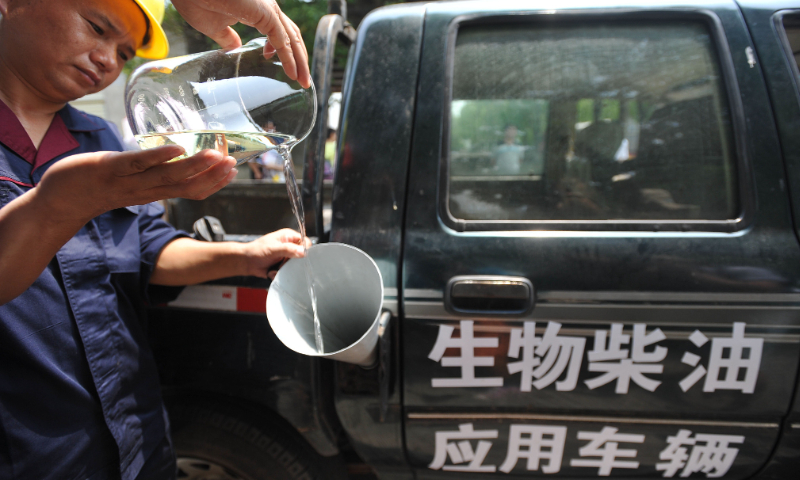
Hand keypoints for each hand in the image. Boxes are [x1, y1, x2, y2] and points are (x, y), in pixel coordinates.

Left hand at [34, 146, 236, 223]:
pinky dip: (159, 157)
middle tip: (232, 163)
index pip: (189, 191)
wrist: (56, 202)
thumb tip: (170, 156)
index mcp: (151, 192)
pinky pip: (137, 164)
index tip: (232, 170)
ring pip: (167, 177)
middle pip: (185, 186)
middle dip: (211, 175)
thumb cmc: (93, 187)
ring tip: (215, 154)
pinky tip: (177, 148)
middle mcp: (144, 190)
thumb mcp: (129, 182)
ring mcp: (127, 181)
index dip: (213, 183)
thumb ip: (150, 173)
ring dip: (194, 166)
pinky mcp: (108, 169)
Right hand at [171, 0, 310, 88]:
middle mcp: (267, 7)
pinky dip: (290, 58)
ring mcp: (267, 9)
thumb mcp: (214, 26)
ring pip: (292, 38)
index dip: (286, 50)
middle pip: (292, 35)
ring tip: (303, 81)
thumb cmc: (195, 0)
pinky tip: (292, 73)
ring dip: (300, 62)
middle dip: (300, 59)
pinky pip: (282, 40)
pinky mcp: (265, 13)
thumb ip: (227, 37)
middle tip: (303, 80)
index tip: (285, 67)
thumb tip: (235, 47)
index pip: (280, 31)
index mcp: (257, 9)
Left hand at [240, 228, 310, 278]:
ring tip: (276, 268)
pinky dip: (282, 273)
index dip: (305, 250)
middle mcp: (290, 245)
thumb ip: (288, 249)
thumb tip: (303, 252)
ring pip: (296, 265)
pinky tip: (273, 271)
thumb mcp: (273, 249)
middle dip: (293, 262)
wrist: (246, 263)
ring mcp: (287, 256)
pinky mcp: (284, 265)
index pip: (305, 241)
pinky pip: (290, 271)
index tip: (300, 257)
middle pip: (302, 255)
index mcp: (289, 236)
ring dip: (286, 268)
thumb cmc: (256, 251)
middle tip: (283, 263)